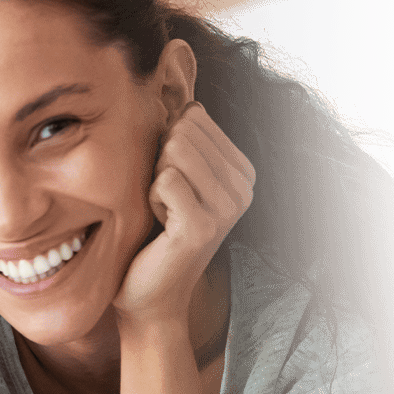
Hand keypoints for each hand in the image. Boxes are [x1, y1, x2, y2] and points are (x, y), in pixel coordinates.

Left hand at [114, 103, 254, 323]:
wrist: (150, 294)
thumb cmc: (155, 231)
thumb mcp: (175, 176)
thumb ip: (184, 138)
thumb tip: (189, 100)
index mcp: (242, 171)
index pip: (195, 118)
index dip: (167, 147)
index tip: (172, 185)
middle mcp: (243, 188)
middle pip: (183, 131)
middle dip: (159, 162)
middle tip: (164, 200)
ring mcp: (227, 208)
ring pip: (174, 151)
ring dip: (153, 180)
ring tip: (163, 211)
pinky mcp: (203, 226)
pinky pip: (164, 180)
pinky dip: (149, 199)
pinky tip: (159, 225)